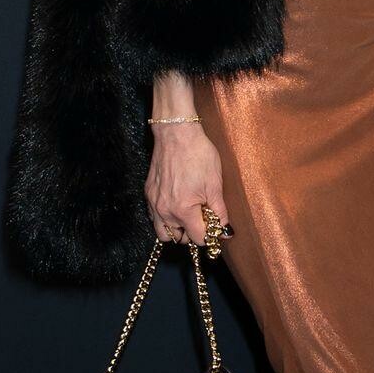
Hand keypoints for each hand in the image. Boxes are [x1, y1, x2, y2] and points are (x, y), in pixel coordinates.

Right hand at [144, 123, 230, 246]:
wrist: (176, 133)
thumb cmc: (198, 154)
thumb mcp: (215, 184)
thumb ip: (219, 211)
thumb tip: (225, 231)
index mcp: (183, 210)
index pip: (197, 238)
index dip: (210, 235)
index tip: (215, 226)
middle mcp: (164, 210)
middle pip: (179, 239)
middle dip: (192, 233)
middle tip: (203, 219)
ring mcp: (154, 203)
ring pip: (163, 231)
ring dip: (176, 229)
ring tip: (189, 215)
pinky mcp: (148, 193)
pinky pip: (154, 217)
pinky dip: (165, 218)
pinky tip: (177, 205)